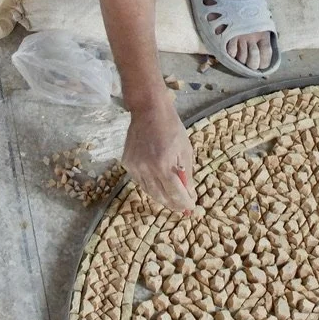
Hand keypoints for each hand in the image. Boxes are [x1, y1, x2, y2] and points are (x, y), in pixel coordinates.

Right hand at [122, 95, 195, 212]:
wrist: (148, 110)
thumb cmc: (171, 127)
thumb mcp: (185, 149)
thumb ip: (186, 173)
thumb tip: (189, 193)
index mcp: (163, 164)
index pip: (175, 193)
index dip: (183, 203)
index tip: (191, 209)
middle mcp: (147, 168)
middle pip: (160, 196)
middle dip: (173, 204)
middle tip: (182, 207)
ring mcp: (135, 166)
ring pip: (149, 191)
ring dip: (161, 197)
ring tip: (171, 200)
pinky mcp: (127, 163)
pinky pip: (140, 181)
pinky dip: (150, 186)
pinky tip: (158, 186)